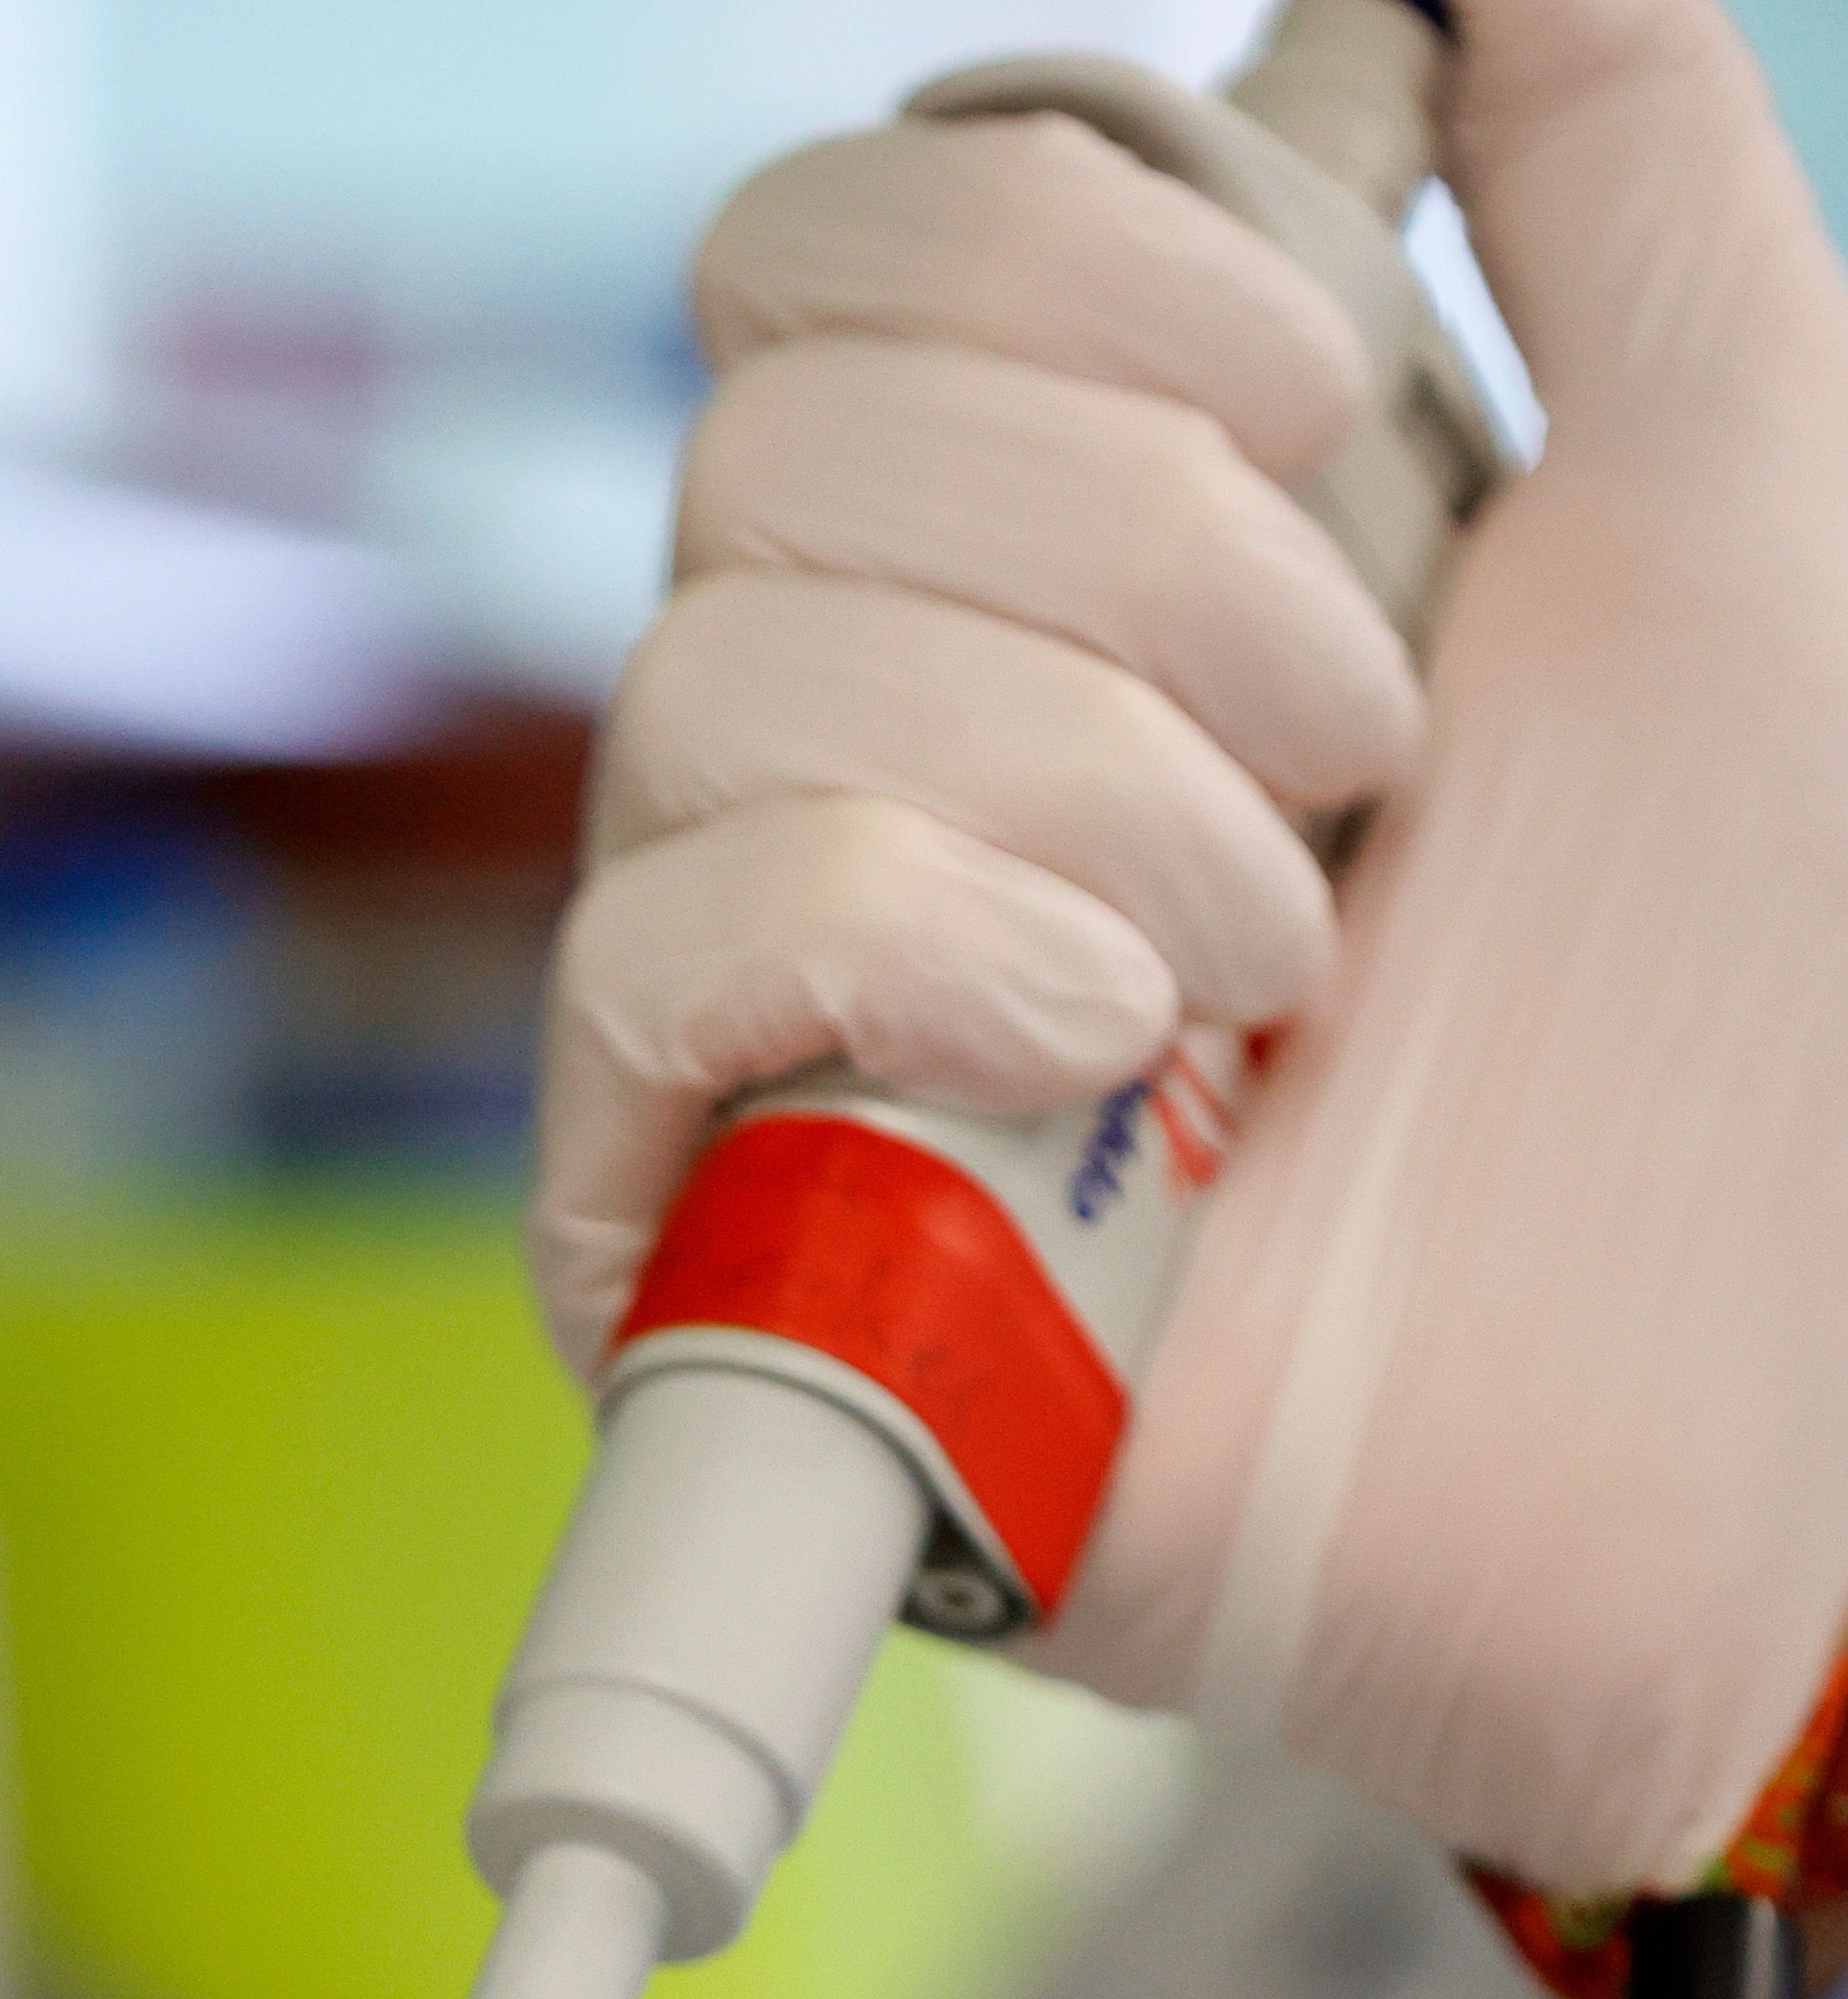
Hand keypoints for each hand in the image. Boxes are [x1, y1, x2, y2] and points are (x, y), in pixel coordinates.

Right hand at [533, 0, 1847, 1897]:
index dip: (1049, 247)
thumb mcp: (1731, 492)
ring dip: (1067, 787)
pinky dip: (902, 942)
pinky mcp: (715, 1235)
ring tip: (1279, 976)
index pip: (834, 251)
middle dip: (1127, 557)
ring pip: (701, 679)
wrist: (1727, 1445)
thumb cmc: (1742, 1026)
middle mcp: (883, 744)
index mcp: (1066, 551)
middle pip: (757, 433)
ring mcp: (784, 999)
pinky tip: (1110, 1057)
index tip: (1331, 411)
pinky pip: (654, 949)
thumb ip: (1603, 159)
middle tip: (1368, 769)